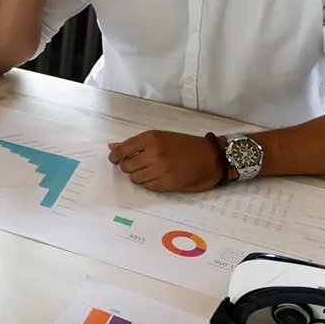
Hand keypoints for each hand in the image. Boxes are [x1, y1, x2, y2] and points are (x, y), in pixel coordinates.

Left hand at [108, 130, 228, 192]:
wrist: (212, 157)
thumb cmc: (186, 146)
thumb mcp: (161, 137)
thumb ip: (136, 143)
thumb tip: (112, 146)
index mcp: (150, 139)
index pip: (121, 150)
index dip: (114, 156)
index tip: (114, 159)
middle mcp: (153, 154)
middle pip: (125, 166)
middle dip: (128, 167)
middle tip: (136, 164)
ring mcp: (160, 170)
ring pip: (135, 178)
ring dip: (138, 175)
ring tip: (150, 170)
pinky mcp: (168, 184)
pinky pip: (147, 186)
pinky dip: (149, 183)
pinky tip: (158, 177)